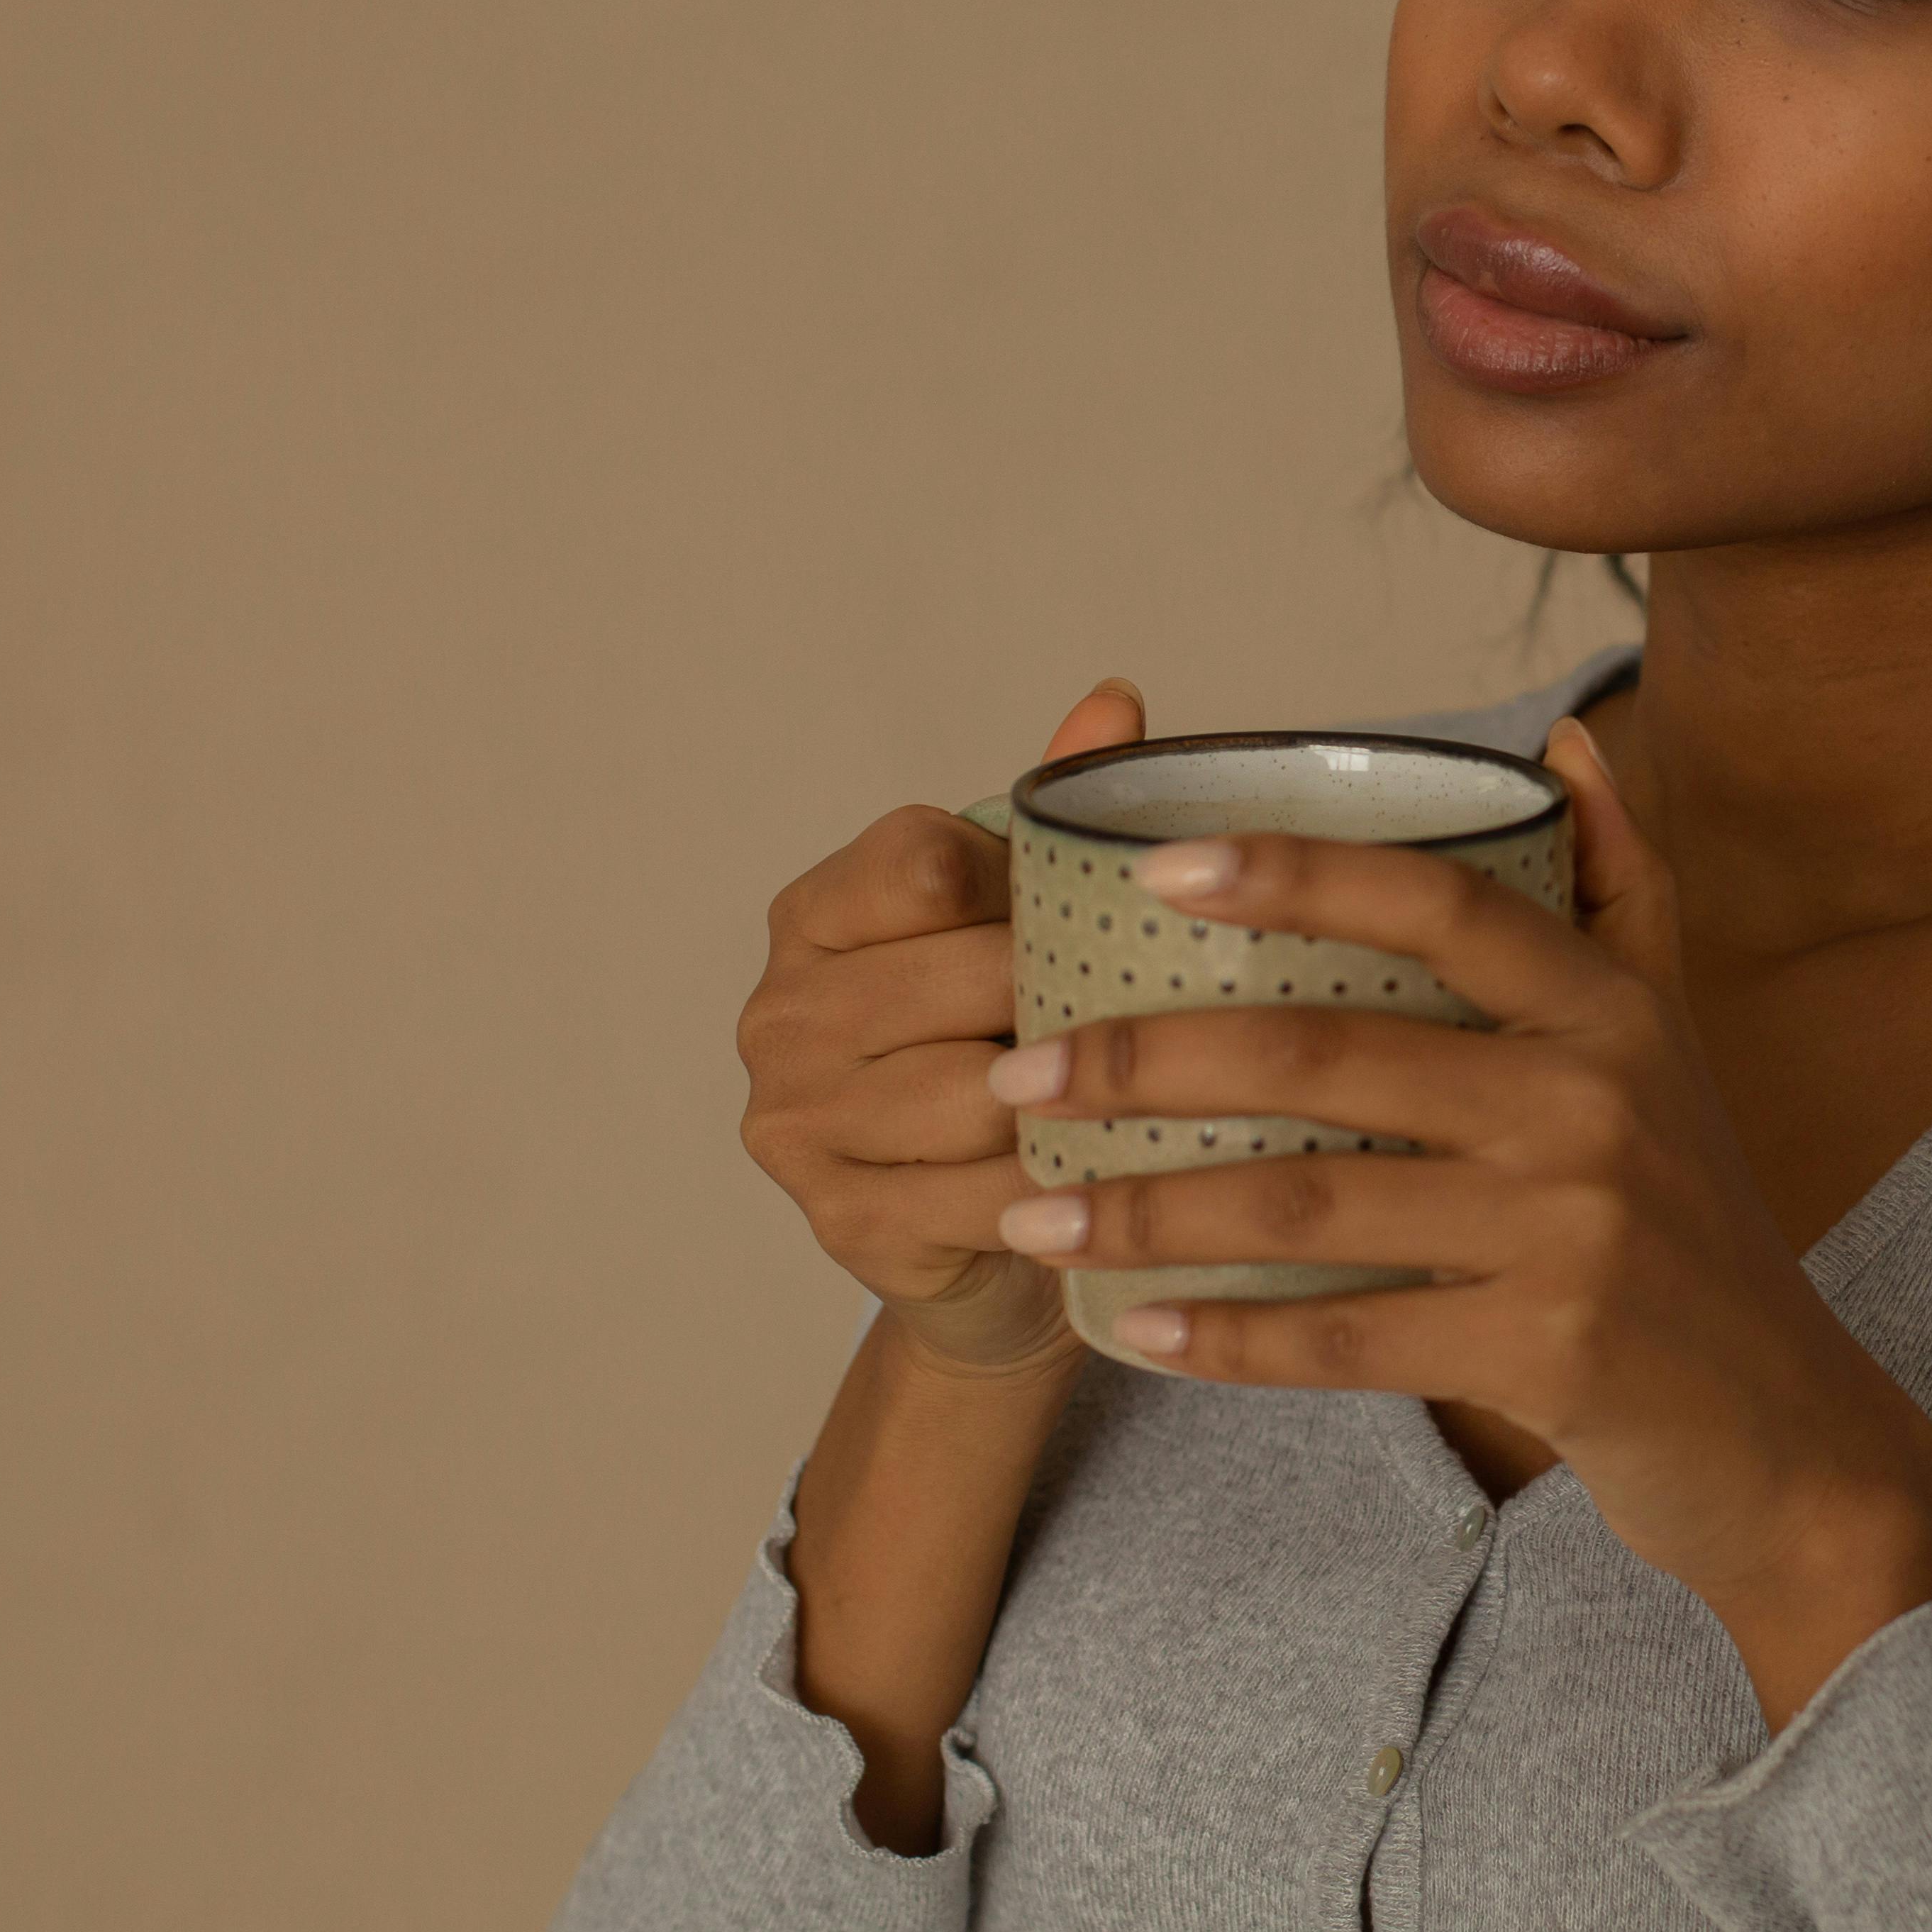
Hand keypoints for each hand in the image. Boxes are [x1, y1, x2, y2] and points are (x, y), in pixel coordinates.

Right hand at [736, 678, 1149, 1386]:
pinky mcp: (842, 1223)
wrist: (985, 1236)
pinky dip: (1062, 1189)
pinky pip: (982, 1196)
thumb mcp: (1021, 922)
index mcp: (814, 914)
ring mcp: (797, 1124)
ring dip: (1074, 1101)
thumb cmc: (1006, 1043)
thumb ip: (1052, 817)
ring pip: (977, 1094)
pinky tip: (1112, 1183)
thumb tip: (1117, 696)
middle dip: (1068, 999)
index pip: (923, 863)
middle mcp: (780, 1012)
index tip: (1079, 918)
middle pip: (965, 979)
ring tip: (1141, 1095)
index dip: (1022, 888)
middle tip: (1151, 1016)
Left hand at [980, 716, 1931, 1718]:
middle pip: (1328, 1055)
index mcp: (1608, 1010)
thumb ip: (1623, 890)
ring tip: (1034, 1212)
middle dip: (1147, 1060)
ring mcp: (1573, 1231)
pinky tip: (1139, 1332)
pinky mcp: (1549, 1353)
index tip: (1155, 869)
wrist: (1785, 1429)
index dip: (1293, 873)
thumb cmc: (1694, 1225)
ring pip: (1310, 1204)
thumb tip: (1567, 742)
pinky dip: (1230, 1340)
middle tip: (1019, 1071)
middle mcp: (1593, 1103)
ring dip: (1149, 1211)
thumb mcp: (1674, 1046)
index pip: (1438, 902)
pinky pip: (1348, 1340)